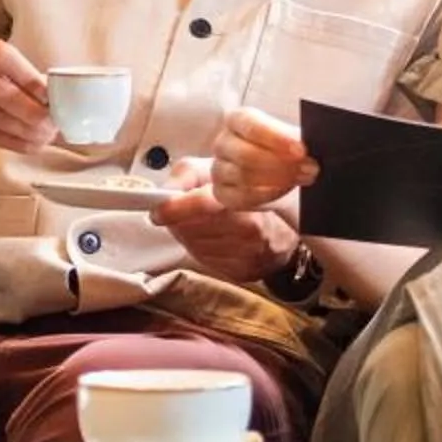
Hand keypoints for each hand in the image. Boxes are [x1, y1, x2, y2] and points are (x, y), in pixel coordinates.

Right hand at [0, 31, 54, 168]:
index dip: (27, 76)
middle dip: (29, 109)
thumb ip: (23, 77)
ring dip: (23, 129)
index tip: (49, 94)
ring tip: (47, 135)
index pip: (2, 55)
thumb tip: (65, 97)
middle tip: (53, 122)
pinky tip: (30, 144)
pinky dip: (11, 141)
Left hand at [152, 183, 295, 283]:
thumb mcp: (215, 168)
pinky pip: (209, 263)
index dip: (175, 209)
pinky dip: (202, 250)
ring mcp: (250, 255)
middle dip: (180, 221)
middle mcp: (253, 228)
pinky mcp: (246, 273)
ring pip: (198, 248)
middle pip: (196, 230)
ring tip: (200, 222)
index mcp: (247, 195)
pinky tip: (212, 237)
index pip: (203, 205)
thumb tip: (164, 193)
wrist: (284, 222)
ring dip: (189, 236)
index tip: (157, 212)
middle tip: (179, 212)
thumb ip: (187, 174)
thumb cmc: (244, 190)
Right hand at [211, 108, 316, 210]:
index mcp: (237, 119)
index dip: (277, 138)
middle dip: (282, 164)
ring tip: (304, 177)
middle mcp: (223, 142)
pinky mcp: (222, 193)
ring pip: (245, 177)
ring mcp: (219, 169)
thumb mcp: (290, 135)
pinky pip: (242, 197)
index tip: (302, 150)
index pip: (252, 125)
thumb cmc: (283, 146)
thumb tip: (313, 141)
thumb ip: (296, 136)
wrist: (276, 169)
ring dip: (279, 179)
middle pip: (247, 155)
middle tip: (311, 168)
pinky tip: (286, 188)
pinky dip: (267, 194)